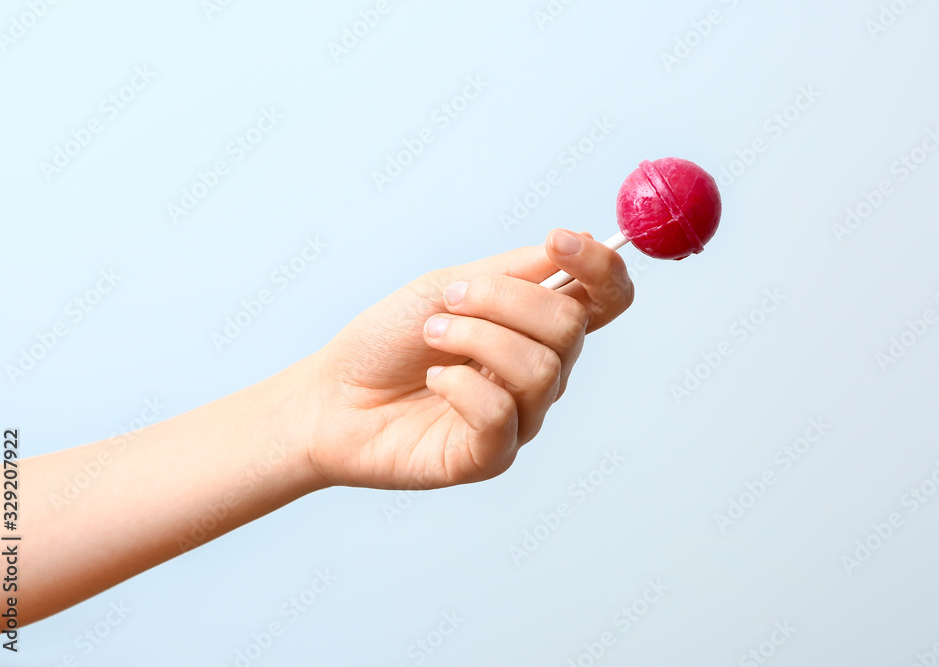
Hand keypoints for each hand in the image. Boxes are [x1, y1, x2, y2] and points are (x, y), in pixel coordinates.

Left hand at [303, 229, 633, 489]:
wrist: (331, 394)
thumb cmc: (388, 338)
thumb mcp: (449, 286)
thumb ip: (516, 272)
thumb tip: (584, 239)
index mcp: (538, 326)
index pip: (607, 298)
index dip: (600, 267)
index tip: (559, 242)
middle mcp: (541, 372)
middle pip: (572, 326)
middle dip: (505, 300)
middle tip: (451, 299)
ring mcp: (522, 417)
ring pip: (540, 367)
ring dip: (475, 337)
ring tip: (431, 337)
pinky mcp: (492, 456)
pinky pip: (501, 414)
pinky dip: (460, 384)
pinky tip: (435, 381)